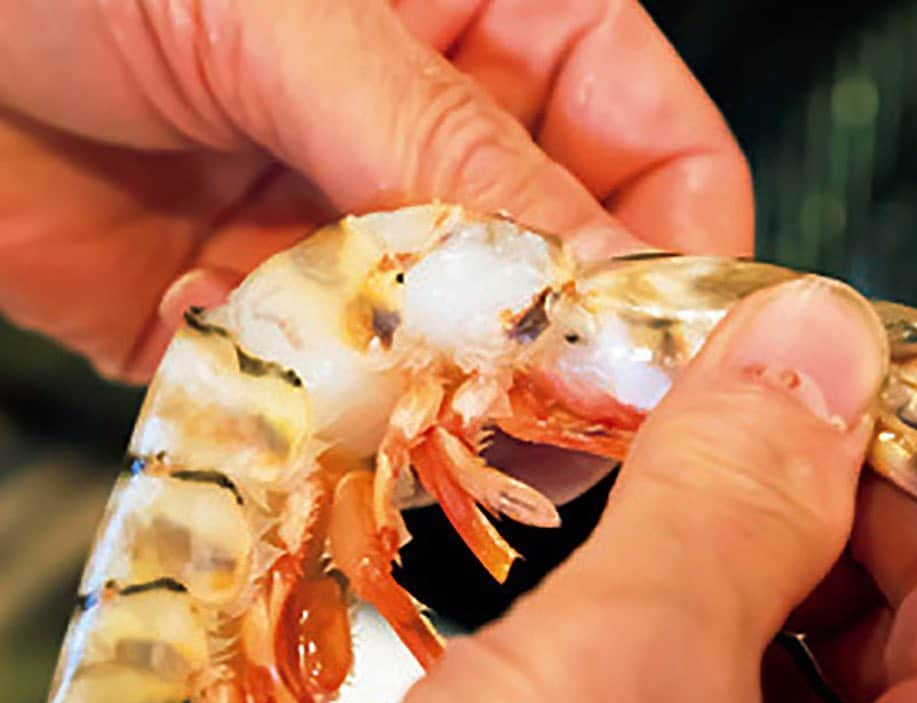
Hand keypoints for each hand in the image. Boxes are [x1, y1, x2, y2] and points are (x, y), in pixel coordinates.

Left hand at [0, 0, 750, 380]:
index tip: (647, 362)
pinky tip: (215, 324)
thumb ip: (447, 151)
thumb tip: (595, 281)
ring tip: (357, 381)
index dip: (673, 263)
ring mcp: (363, 245)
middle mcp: (443, 151)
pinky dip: (296, 395)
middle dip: (544, 358)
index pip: (659, 156)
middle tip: (514, 420)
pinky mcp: (278, 324)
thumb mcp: (286, 12)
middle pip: (567, 288)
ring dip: (412, 390)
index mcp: (497, 30)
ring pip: (456, 363)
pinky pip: (336, 397)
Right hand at [164, 278, 916, 702]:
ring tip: (621, 490)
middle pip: (911, 647)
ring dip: (714, 573)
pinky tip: (572, 609)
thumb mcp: (624, 680)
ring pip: (790, 691)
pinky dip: (652, 654)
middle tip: (694, 414)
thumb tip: (819, 341)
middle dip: (805, 513)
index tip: (808, 381)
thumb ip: (737, 496)